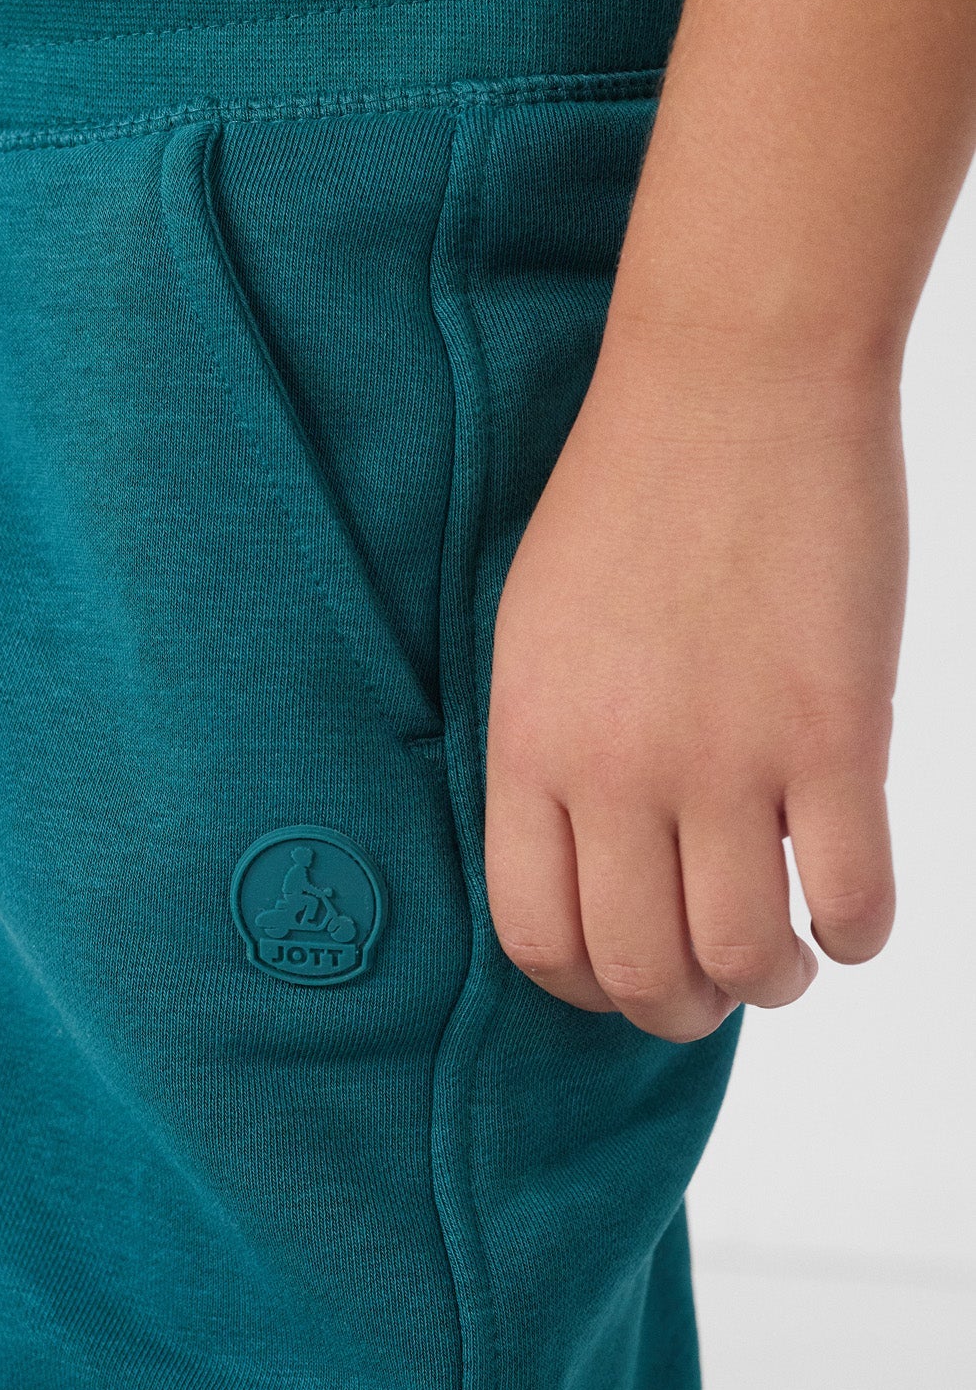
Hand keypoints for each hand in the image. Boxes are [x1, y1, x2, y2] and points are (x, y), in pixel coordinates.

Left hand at [484, 328, 903, 1041]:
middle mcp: (617, 770)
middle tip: (710, 990)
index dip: (583, 988)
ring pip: (745, 955)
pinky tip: (850, 919)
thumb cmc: (628, 494)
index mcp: (532, 743)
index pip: (536, 935)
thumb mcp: (536, 629)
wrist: (733, 380)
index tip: (621, 978)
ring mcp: (729, 757)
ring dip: (769, 982)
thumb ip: (552, 750)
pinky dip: (857, 936)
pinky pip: (855, 896)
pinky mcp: (837, 732)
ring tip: (783, 959)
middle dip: (677, 1009)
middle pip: (640, 968)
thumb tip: (596, 861)